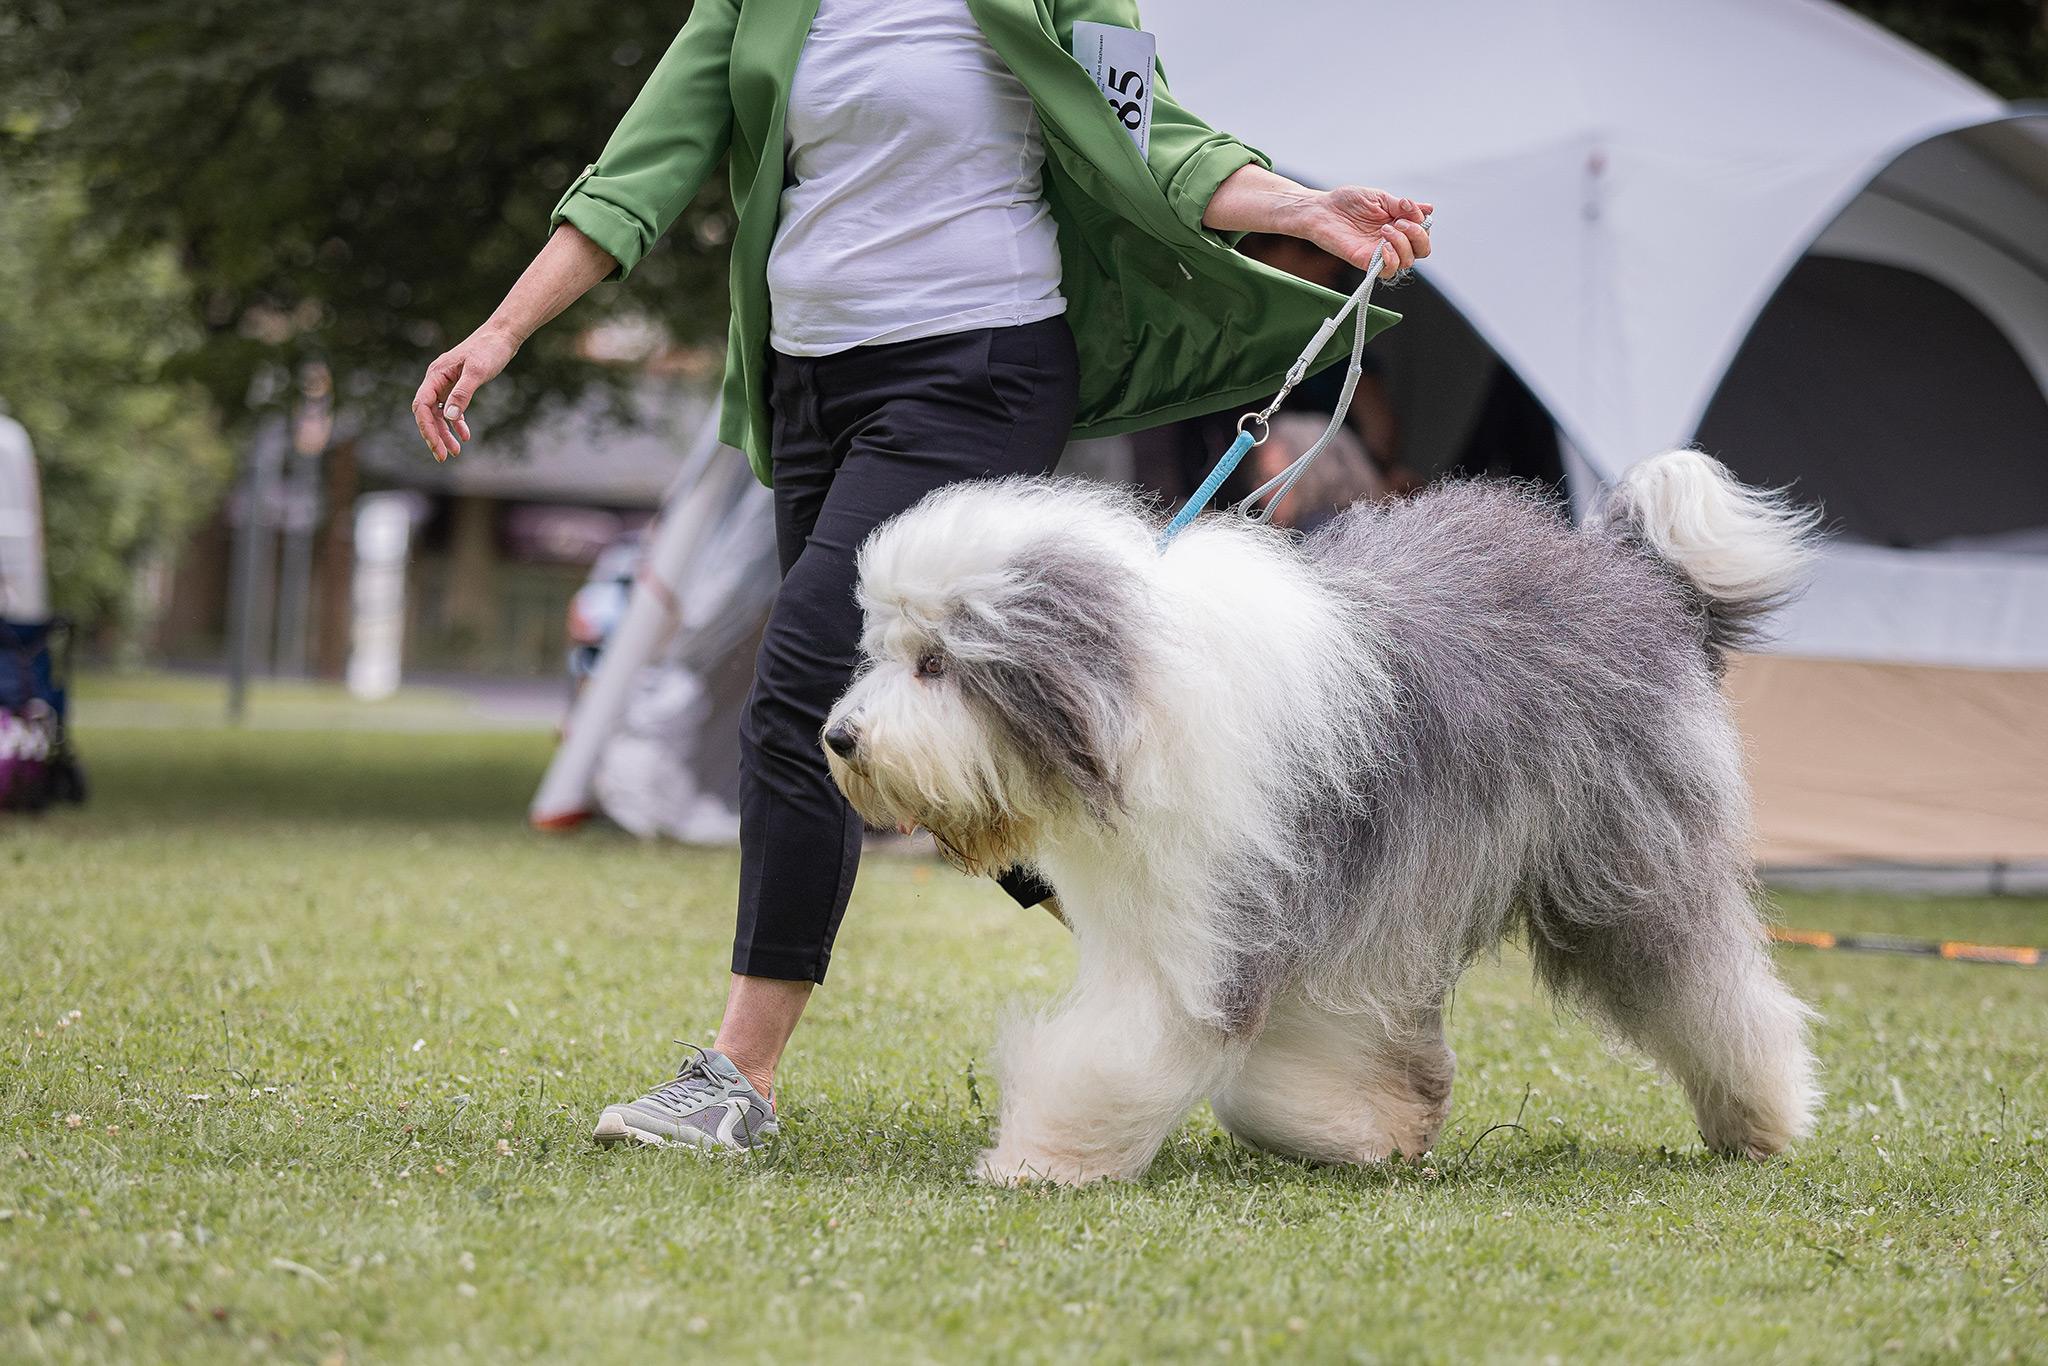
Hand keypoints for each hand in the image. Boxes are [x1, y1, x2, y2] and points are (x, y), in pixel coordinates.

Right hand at [412, 324, 518, 460]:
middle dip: (434, 435)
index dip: (427, 428)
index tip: (436, 447)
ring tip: (455, 451)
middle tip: (443, 457)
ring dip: (445, 433)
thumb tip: (450, 417)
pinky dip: (457, 423)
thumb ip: (463, 393)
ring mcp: (446, 383)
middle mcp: (437, 379)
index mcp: (436, 374)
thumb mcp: (477, 372)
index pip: (422, 406)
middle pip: (428, 413)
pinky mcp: (458, 386)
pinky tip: (465, 436)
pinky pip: (452, 409)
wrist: (502, 336)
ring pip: (440, 413)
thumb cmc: (489, 350)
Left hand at [1299, 187, 1431, 280]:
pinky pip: (1387, 272)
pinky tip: (1383, 247)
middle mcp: (1392, 241)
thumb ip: (1402, 206)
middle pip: (1421, 250)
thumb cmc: (1346, 202)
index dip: (1421, 222)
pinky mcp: (1365, 261)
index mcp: (1398, 224)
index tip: (1406, 207)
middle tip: (1399, 223)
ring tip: (1385, 230)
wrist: (1321, 210)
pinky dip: (1391, 261)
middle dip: (1418, 235)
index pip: (1423, 232)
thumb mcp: (1379, 198)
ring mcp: (1379, 252)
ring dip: (1403, 245)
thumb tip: (1429, 209)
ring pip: (1408, 262)